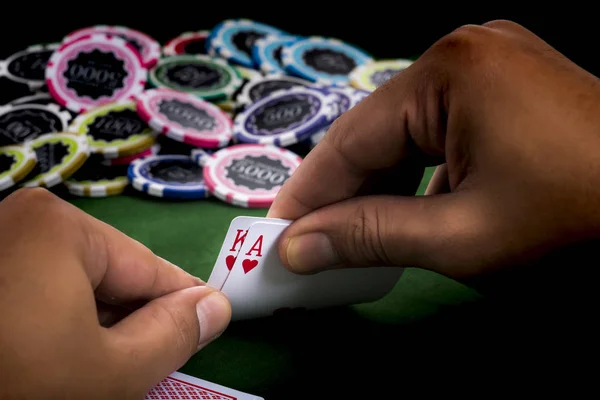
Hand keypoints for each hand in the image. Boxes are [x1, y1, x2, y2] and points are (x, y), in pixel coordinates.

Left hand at [0, 188, 230, 398]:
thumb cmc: (16, 387)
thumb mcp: (110, 371)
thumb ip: (173, 334)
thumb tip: (213, 307)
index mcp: (57, 226)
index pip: (149, 268)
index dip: (184, 303)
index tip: (208, 324)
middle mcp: (23, 220)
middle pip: (109, 275)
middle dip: (129, 321)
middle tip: (134, 366)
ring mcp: (1, 241)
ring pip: (73, 285)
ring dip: (92, 326)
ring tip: (88, 367)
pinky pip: (38, 288)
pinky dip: (53, 322)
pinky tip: (53, 357)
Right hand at [268, 20, 599, 280]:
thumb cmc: (577, 221)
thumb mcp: (461, 238)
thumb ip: (370, 237)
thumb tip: (301, 248)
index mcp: (448, 70)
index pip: (353, 140)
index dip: (310, 193)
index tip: (277, 234)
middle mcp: (464, 52)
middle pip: (379, 133)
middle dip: (344, 192)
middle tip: (309, 243)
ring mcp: (491, 64)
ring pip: (409, 135)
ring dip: (380, 187)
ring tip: (350, 235)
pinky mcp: (509, 86)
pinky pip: (443, 132)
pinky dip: (419, 175)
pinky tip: (404, 211)